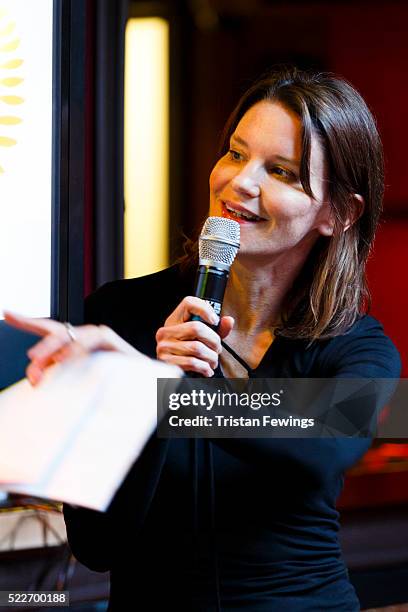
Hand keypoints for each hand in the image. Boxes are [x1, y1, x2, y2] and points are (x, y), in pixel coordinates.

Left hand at [3, 310, 140, 385]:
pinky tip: (67, 358)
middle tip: (32, 361)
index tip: (7, 314)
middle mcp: (85, 336)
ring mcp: (98, 336)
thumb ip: (58, 376)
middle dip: (42, 345)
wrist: (145, 386)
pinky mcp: (111, 339)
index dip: (27, 321)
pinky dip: (78, 348)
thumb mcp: (79, 380)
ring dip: (55, 347)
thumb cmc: (112, 382)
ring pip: (72, 334)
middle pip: (57, 332)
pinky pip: (92, 339)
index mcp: (74, 345)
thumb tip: (34, 379)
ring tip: (43, 361)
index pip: (48, 331)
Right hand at [155, 296, 233, 376]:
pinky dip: (205, 368)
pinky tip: (206, 369)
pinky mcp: (167, 362)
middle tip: (217, 349)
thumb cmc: (190, 354)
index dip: (204, 309)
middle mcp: (166, 332)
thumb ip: (218, 329)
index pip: (188, 303)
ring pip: (197, 348)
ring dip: (211, 357)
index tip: (215, 321)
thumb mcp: (204, 339)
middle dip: (214, 340)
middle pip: (196, 327)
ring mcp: (164, 346)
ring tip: (212, 361)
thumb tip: (228, 321)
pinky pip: (192, 362)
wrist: (176, 375)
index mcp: (174, 321)